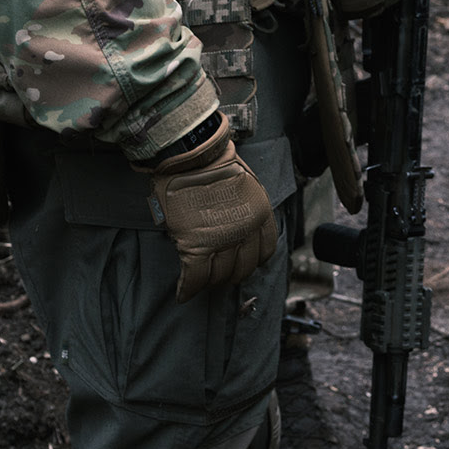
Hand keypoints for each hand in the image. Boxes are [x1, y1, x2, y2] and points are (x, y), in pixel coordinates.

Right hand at [135, 119, 277, 301]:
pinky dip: (188, 288)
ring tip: (199, 282)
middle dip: (230, 275)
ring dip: (209, 282)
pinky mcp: (198, 244)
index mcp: (262, 214)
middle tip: (217, 277)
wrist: (192, 155)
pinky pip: (196, 277)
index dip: (252, 261)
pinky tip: (183, 293)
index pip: (265, 251)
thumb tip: (231, 232)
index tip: (241, 264)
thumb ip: (243, 211)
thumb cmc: (213, 164)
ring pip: (220, 275)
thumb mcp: (244, 186)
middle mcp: (247, 230)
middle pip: (243, 267)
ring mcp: (223, 239)